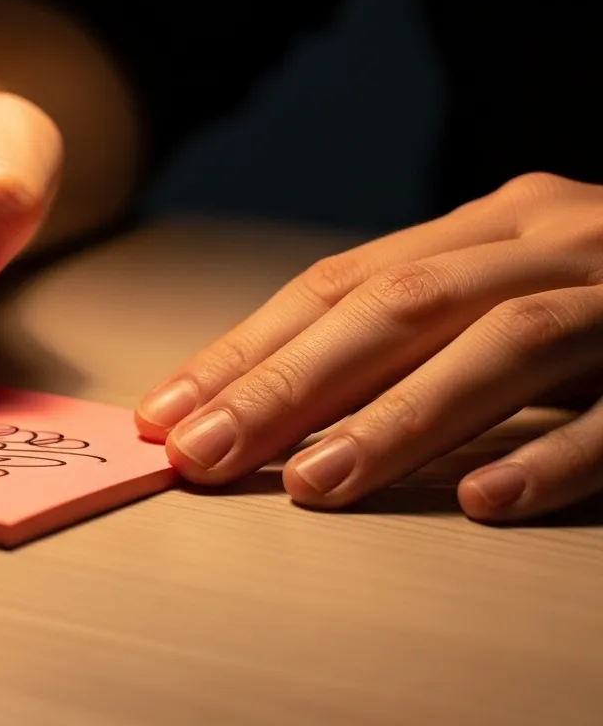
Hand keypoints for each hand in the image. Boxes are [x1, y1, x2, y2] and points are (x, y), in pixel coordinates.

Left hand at [135, 172, 602, 521]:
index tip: (169, 412)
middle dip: (288, 383)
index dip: (247, 349)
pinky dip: (556, 454)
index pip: (340, 283)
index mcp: (493, 222)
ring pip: (504, 346)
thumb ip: (413, 328)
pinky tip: (487, 503)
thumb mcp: (509, 284)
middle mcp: (555, 239)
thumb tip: (269, 399)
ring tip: (314, 484)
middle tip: (205, 453)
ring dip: (400, 420)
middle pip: (399, 307)